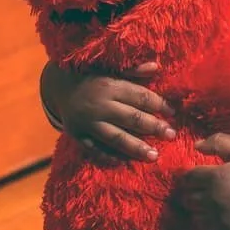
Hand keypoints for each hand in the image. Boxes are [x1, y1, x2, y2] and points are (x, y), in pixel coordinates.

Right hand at [40, 60, 175, 160]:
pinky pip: (95, 149)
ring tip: (154, 156)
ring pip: (115, 138)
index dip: (159, 104)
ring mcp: (87, 123)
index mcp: (109, 86)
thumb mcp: (109, 67)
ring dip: (136, 148)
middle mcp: (99, 105)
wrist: (57, 84)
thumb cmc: (90, 75)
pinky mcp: (77, 135)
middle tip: (171, 135)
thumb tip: (156, 67)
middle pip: (131, 118)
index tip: (173, 112)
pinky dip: (108, 157)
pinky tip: (123, 162)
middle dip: (154, 127)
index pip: (140, 97)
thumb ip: (132, 70)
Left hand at [178, 133, 229, 229]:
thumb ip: (218, 142)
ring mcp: (221, 221)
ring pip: (196, 217)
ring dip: (201, 211)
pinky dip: (209, 229)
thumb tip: (196, 146)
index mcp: (217, 177)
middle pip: (188, 198)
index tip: (201, 177)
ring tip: (214, 206)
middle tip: (207, 191)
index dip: (192, 176)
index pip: (188, 178)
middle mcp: (215, 200)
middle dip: (194, 193)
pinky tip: (219, 221)